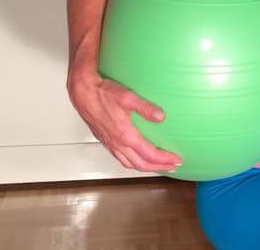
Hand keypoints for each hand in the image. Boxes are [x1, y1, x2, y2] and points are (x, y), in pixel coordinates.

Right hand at [68, 75, 182, 172]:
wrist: (82, 92)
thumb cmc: (102, 93)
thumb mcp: (128, 97)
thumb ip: (146, 107)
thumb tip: (161, 116)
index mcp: (125, 135)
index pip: (149, 154)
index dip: (165, 159)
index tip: (177, 160)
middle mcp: (117, 143)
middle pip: (141, 164)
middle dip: (159, 167)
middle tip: (172, 166)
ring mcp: (110, 143)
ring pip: (129, 164)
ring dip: (145, 167)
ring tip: (158, 165)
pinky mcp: (105, 140)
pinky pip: (120, 158)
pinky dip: (132, 162)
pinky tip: (137, 156)